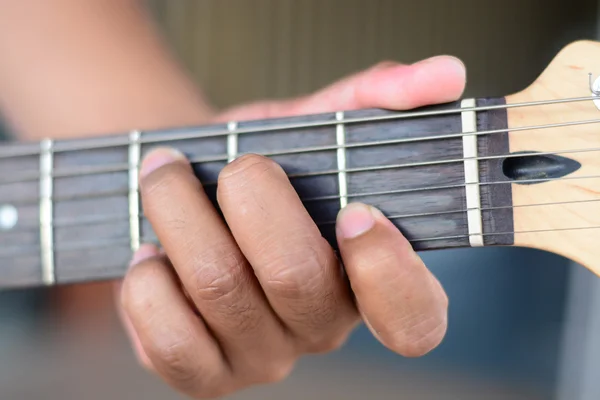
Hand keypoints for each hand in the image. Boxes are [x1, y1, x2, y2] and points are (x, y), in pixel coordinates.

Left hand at [116, 55, 465, 397]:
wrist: (190, 190)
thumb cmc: (265, 160)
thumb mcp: (317, 123)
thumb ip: (378, 98)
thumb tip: (446, 73)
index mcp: (371, 280)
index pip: (413, 319)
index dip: (390, 275)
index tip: (355, 213)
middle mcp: (322, 329)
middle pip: (298, 280)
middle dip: (253, 197)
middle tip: (237, 163)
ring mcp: (262, 358)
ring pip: (221, 290)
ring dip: (180, 211)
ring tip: (166, 175)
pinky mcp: (202, 374)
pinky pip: (171, 341)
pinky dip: (148, 280)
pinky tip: (151, 252)